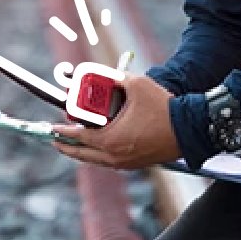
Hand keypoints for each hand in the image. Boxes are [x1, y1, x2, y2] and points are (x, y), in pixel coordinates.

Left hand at [53, 73, 180, 170]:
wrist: (189, 129)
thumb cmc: (164, 109)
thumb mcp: (136, 85)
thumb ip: (115, 78)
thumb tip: (102, 75)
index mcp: (110, 139)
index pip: (78, 137)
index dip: (62, 132)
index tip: (51, 129)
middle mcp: (115, 156)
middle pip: (82, 154)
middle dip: (67, 147)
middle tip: (56, 141)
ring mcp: (125, 163)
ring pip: (95, 160)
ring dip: (82, 152)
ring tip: (74, 145)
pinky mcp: (136, 164)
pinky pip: (109, 162)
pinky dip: (98, 155)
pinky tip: (98, 148)